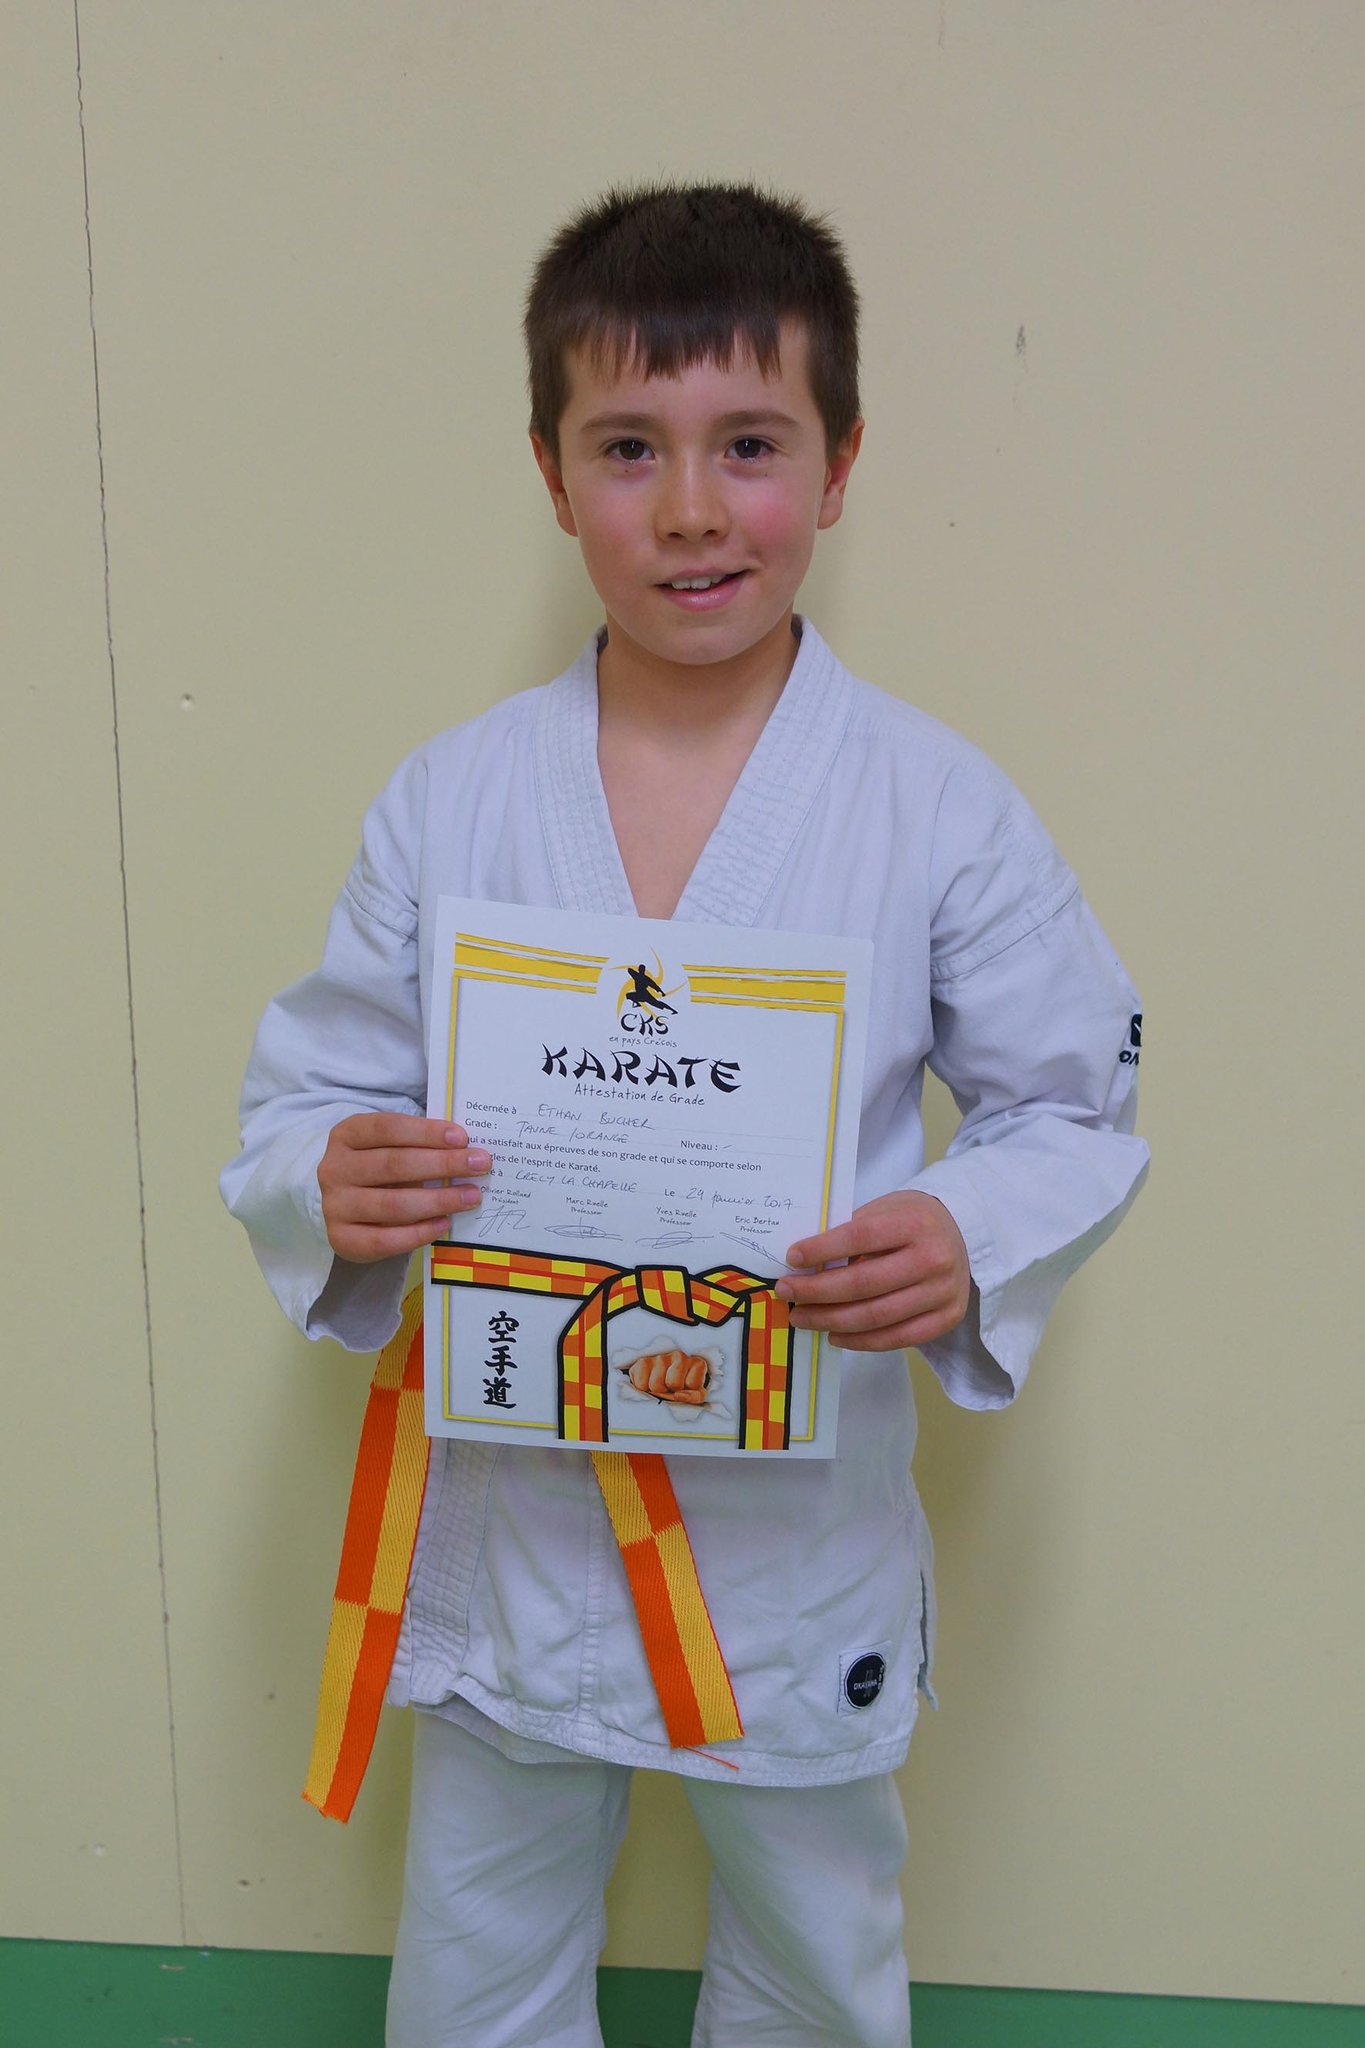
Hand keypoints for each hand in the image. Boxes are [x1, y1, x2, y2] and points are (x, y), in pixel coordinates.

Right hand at [317, 1113, 489, 1262]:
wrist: (346, 1208)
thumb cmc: (379, 1169)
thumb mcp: (391, 1147)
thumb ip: (419, 1145)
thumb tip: (467, 1149)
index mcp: (346, 1135)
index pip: (387, 1128)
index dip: (425, 1132)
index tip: (461, 1138)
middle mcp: (334, 1168)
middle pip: (393, 1164)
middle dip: (442, 1164)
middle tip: (479, 1165)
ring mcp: (335, 1205)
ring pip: (392, 1204)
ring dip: (438, 1199)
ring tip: (471, 1196)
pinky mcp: (341, 1238)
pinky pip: (385, 1239)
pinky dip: (420, 1231)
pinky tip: (445, 1223)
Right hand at [624, 1349, 710, 1405]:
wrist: (663, 1382)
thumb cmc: (684, 1389)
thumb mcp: (696, 1395)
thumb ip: (695, 1396)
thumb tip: (678, 1395)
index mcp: (697, 1364)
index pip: (692, 1383)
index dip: (688, 1392)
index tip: (686, 1390)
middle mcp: (680, 1356)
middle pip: (673, 1382)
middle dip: (671, 1391)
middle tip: (671, 1389)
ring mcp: (661, 1357)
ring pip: (656, 1384)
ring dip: (657, 1391)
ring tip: (661, 1386)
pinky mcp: (644, 1362)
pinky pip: (642, 1383)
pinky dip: (644, 1388)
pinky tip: (649, 1383)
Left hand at [776, 1192, 970, 1351]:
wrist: (963, 1236)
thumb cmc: (911, 1221)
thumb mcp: (885, 1210)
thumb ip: (851, 1232)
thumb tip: (805, 1264)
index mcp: (915, 1224)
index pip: (860, 1237)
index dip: (823, 1249)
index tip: (792, 1257)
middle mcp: (933, 1259)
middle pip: (864, 1283)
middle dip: (817, 1291)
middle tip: (786, 1292)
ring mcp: (943, 1292)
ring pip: (876, 1316)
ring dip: (831, 1320)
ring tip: (801, 1317)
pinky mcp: (947, 1319)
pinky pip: (896, 1338)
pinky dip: (860, 1341)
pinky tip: (834, 1335)